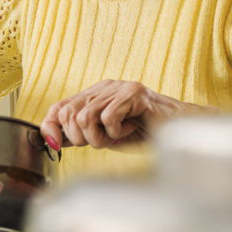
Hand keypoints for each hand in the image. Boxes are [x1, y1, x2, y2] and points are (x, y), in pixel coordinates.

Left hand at [39, 80, 216, 149]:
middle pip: (69, 114)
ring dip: (99, 138)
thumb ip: (83, 135)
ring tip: (117, 137)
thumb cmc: (147, 132)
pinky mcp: (133, 93)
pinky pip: (108, 117)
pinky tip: (129, 130)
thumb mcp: (108, 137)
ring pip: (86, 117)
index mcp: (96, 95)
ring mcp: (119, 88)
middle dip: (80, 138)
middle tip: (102, 142)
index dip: (50, 125)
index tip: (52, 144)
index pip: (60, 106)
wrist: (181, 129)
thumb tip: (55, 141)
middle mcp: (104, 87)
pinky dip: (116, 132)